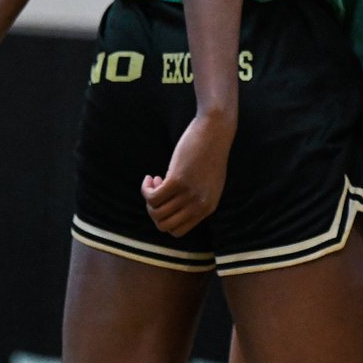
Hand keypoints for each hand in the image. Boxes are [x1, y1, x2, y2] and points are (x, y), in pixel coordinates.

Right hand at [141, 112, 236, 237]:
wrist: (216, 130)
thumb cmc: (210, 152)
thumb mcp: (209, 182)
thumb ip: (197, 198)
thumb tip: (172, 208)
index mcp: (208, 208)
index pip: (178, 231)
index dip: (166, 218)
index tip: (167, 200)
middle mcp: (199, 205)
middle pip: (164, 225)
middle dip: (154, 210)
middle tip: (157, 190)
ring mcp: (189, 193)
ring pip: (156, 212)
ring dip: (148, 198)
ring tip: (154, 180)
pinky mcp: (178, 180)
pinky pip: (153, 197)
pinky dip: (146, 189)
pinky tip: (150, 177)